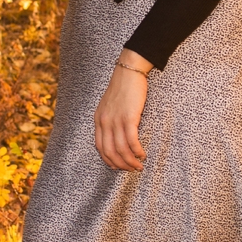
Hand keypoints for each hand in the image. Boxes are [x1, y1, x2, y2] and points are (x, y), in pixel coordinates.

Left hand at [94, 52, 150, 170]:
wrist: (129, 71)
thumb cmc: (122, 87)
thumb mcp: (109, 105)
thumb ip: (109, 119)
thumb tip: (116, 135)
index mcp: (98, 119)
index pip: (99, 147)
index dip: (108, 160)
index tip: (117, 166)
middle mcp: (104, 122)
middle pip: (109, 151)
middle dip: (121, 164)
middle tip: (131, 169)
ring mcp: (116, 120)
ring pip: (121, 149)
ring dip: (130, 161)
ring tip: (139, 166)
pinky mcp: (128, 117)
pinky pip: (131, 140)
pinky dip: (137, 151)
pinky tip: (142, 155)